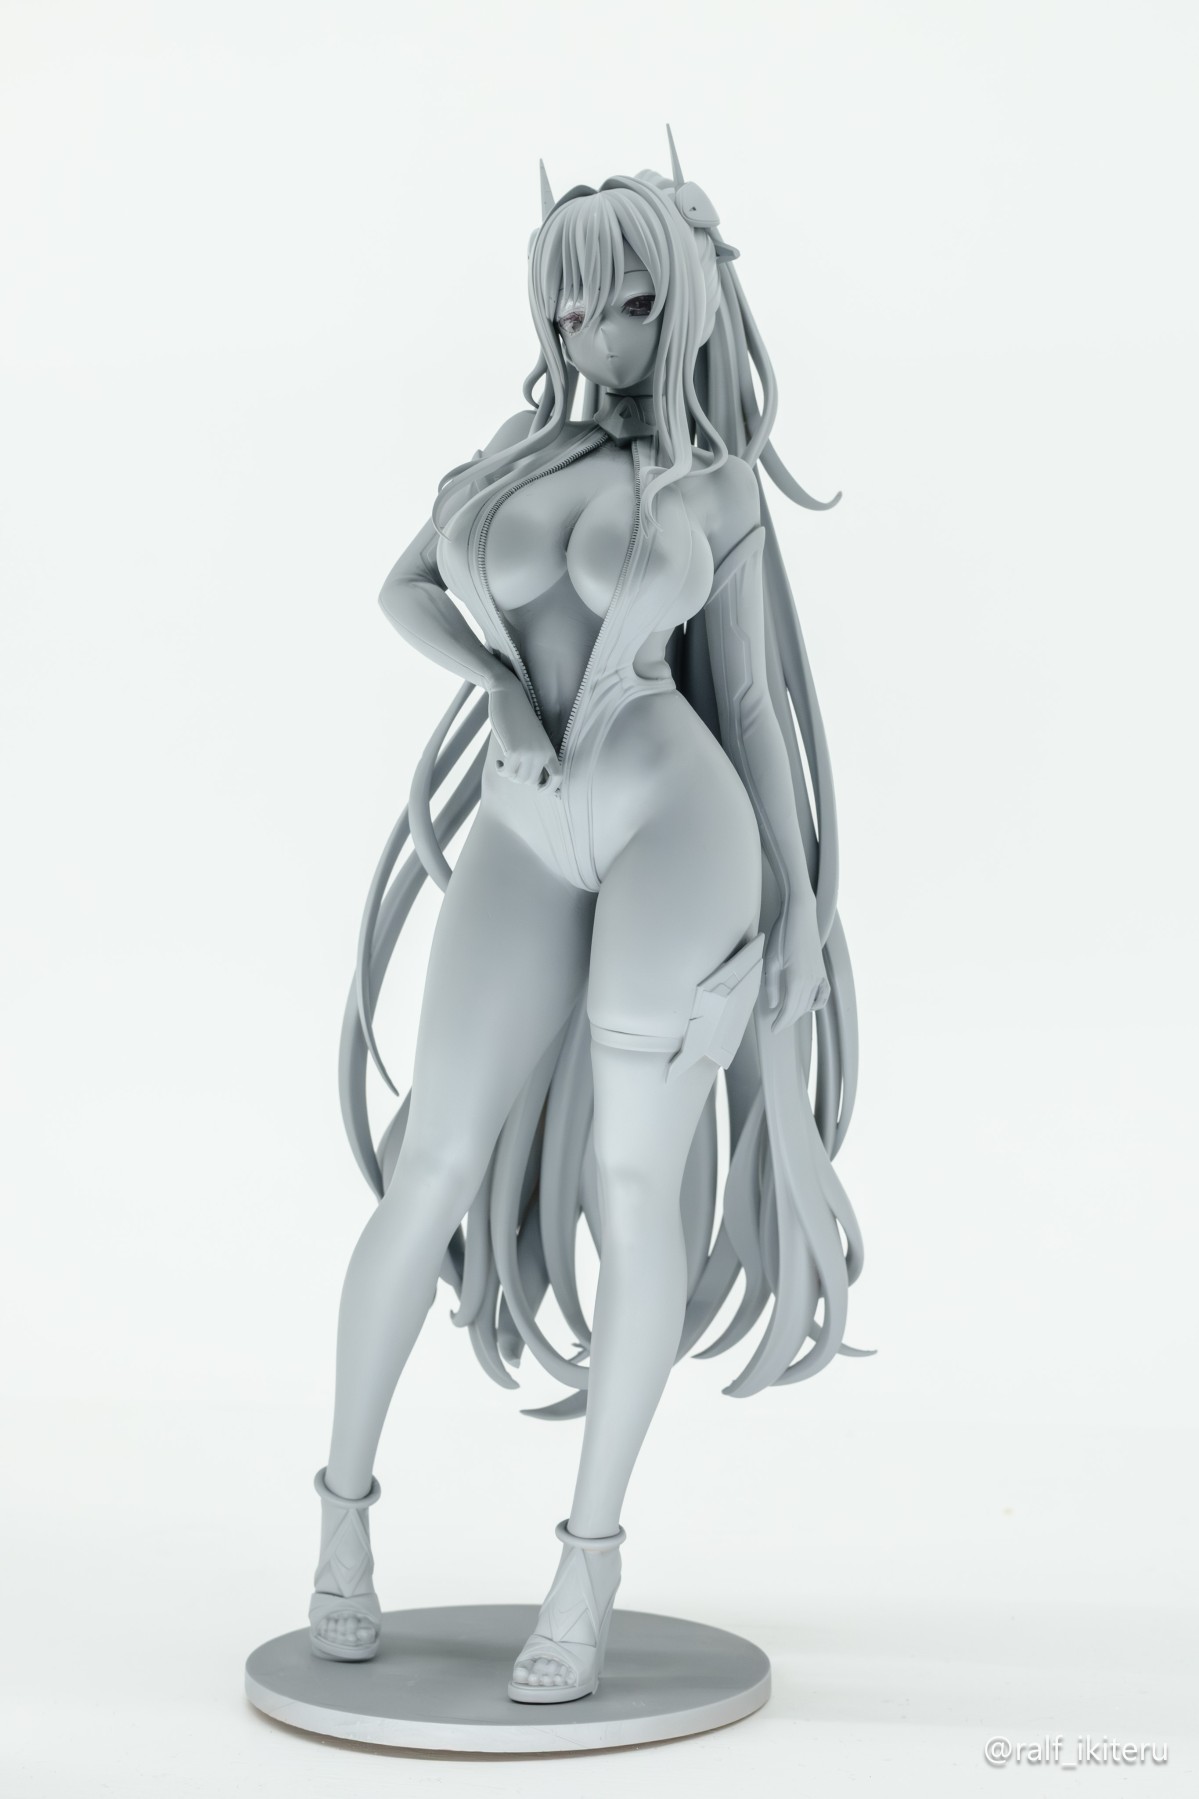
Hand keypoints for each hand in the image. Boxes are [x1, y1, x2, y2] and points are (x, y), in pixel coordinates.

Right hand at [488, 676, 561, 789]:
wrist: (510, 696)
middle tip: (510, 768)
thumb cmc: (519, 718)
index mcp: (550, 750)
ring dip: (509, 775)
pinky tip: (498, 762)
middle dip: (519, 778)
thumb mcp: (532, 738)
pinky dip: (501, 770)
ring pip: (519, 779)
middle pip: (532, 782)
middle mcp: (542, 753)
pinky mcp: (515, 751)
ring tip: (505, 764)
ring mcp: (530, 753)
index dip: (550, 789)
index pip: (558, 777)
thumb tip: (532, 781)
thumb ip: (535, 756)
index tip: (539, 791)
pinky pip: (507, 773)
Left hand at [762, 900, 829, 1030]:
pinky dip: (817, 1003)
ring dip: (799, 1012)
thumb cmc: (784, 933)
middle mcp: (811, 980)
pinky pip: (823, 993)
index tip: (774, 1029)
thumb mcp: (771, 960)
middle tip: (778, 1025)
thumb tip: (773, 1004)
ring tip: (788, 1017)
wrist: (801, 915)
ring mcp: (819, 975)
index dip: (781, 1022)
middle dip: (788, 1019)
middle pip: (799, 1009)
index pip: (789, 1009)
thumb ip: (771, 985)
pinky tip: (810, 1006)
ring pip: (810, 1003)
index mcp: (796, 979)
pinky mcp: (822, 970)